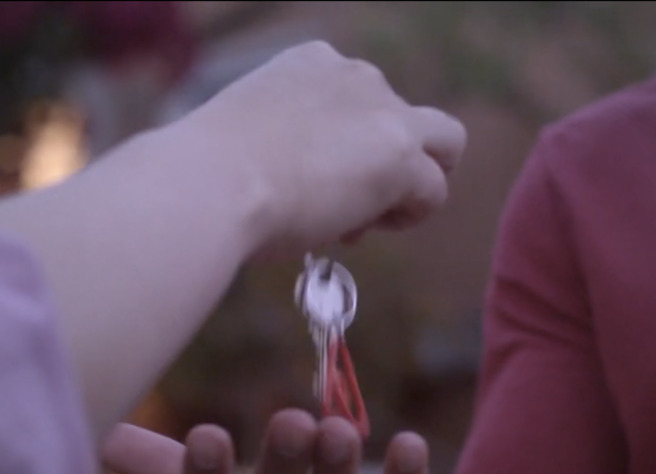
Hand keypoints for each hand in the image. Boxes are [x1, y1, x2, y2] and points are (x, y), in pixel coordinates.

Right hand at [180, 41, 467, 257]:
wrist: (211, 183)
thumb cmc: (212, 176)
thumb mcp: (254, 138)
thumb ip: (291, 145)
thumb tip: (315, 192)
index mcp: (312, 63)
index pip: (358, 102)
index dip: (345, 151)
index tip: (313, 183)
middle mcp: (354, 75)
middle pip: (402, 121)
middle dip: (381, 165)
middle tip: (342, 207)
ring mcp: (383, 111)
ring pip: (444, 144)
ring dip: (413, 184)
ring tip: (363, 219)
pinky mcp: (402, 152)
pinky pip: (435, 191)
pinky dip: (407, 217)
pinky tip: (362, 227)